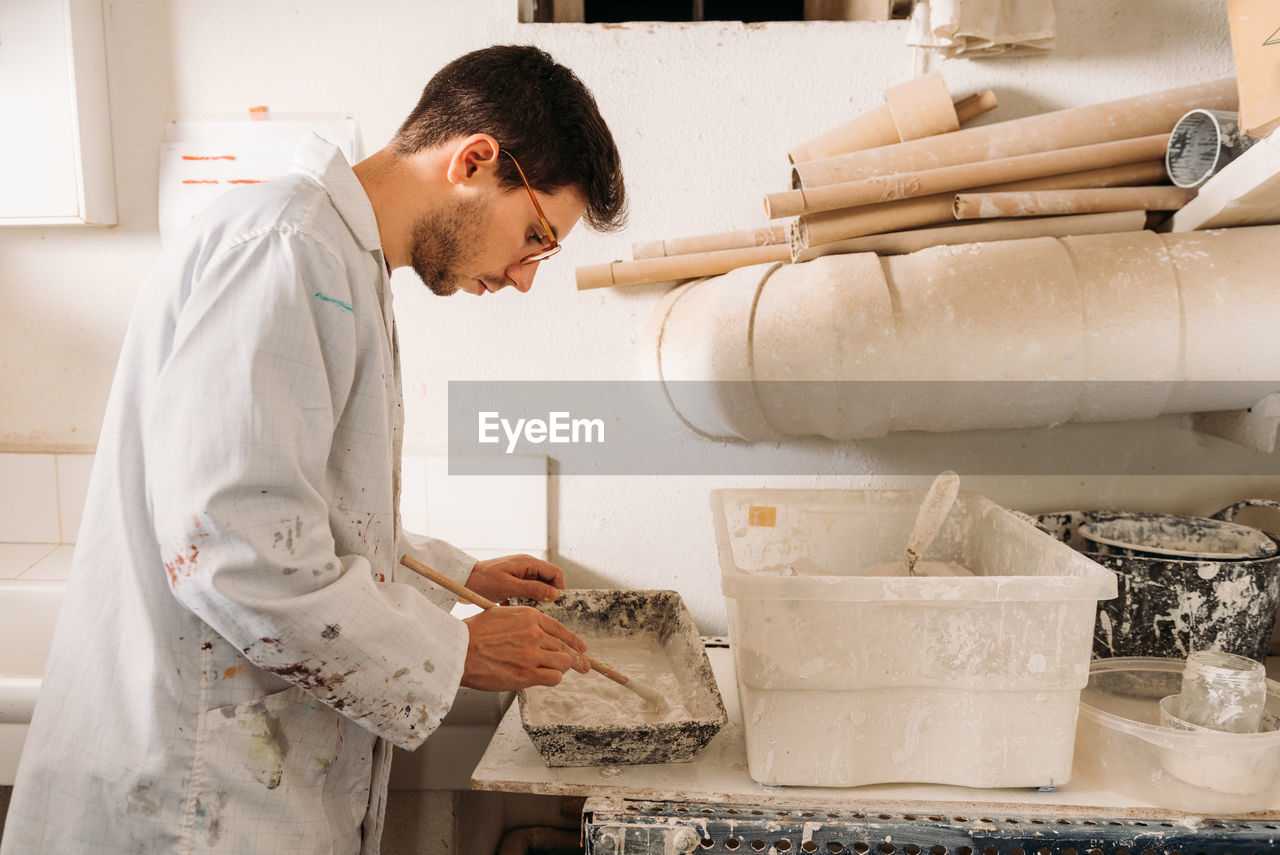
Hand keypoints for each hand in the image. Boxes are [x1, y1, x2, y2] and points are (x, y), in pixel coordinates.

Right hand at [459, 606, 589, 690]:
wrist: (459, 650)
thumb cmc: (474, 634)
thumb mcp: (502, 615)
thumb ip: (523, 622)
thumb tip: (536, 632)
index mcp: (530, 617)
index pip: (561, 629)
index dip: (574, 641)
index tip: (582, 648)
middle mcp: (535, 633)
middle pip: (565, 647)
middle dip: (576, 658)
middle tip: (584, 666)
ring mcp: (532, 654)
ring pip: (563, 662)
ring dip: (561, 668)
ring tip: (556, 672)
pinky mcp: (527, 674)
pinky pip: (554, 678)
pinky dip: (552, 679)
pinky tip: (546, 678)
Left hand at [466, 554, 565, 603]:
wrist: (461, 580)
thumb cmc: (482, 581)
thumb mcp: (509, 586)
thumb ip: (533, 589)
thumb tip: (554, 594)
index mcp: (527, 563)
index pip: (554, 573)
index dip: (559, 587)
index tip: (556, 603)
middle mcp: (525, 567)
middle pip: (547, 581)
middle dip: (545, 595)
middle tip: (540, 609)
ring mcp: (518, 575)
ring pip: (535, 589)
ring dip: (532, 600)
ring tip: (522, 607)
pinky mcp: (511, 583)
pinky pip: (524, 593)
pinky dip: (520, 601)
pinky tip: (510, 606)